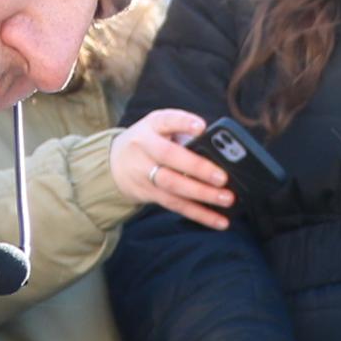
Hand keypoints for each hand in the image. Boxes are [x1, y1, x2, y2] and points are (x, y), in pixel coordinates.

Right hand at [109, 109, 234, 227]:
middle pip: (170, 158)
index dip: (184, 123)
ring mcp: (145, 174)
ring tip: (226, 198)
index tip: (201, 127)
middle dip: (198, 168)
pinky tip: (218, 220)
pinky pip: (177, 205)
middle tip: (222, 177)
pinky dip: (200, 214)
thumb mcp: (159, 127)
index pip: (167, 120)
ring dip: (202, 195)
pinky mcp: (150, 194)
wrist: (114, 164)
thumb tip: (218, 150)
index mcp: (152, 126)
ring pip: (174, 186)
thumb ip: (183, 132)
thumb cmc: (148, 142)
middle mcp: (145, 148)